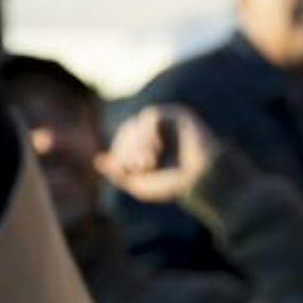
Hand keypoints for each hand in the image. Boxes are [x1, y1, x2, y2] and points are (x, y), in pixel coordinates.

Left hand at [97, 105, 220, 205]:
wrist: (203, 180)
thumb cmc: (175, 186)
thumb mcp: (140, 185)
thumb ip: (119, 174)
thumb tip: (99, 160)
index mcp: (148, 148)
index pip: (122, 143)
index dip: (119, 153)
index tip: (126, 170)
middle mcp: (157, 134)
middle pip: (127, 132)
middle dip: (128, 150)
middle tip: (140, 167)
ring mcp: (167, 124)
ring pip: (136, 124)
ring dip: (137, 143)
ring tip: (149, 162)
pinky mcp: (177, 115)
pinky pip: (150, 116)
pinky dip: (147, 132)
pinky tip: (156, 147)